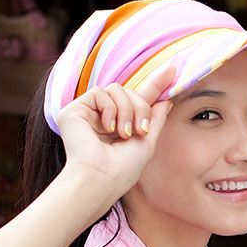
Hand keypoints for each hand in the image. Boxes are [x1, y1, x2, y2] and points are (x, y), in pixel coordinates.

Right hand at [55, 65, 175, 206]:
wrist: (101, 178)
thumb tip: (166, 101)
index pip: (138, 100)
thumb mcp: (147, 142)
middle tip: (141, 130)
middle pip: (130, 92)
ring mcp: (88, 113)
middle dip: (141, 108)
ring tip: (122, 133)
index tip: (173, 68)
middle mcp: (103, 117)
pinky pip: (100, 92)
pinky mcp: (74, 110)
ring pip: (117, 89)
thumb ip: (155, 120)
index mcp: (120, 125)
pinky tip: (107, 128)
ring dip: (127, 110)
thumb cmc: (123, 170)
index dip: (155, 84)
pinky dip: (110, 109)